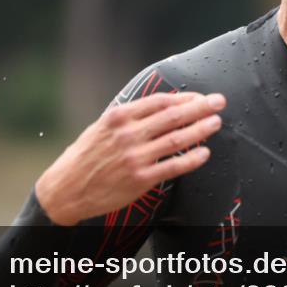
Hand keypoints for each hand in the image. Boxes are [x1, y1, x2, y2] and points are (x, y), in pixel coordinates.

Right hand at [35, 91, 225, 224]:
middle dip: (201, 107)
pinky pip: (174, 166)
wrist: (66, 189)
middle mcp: (128, 134)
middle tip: (219, 102)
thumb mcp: (102, 127)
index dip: (185, 98)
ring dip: (201, 129)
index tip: (200, 96)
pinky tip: (204, 153)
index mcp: (118, 117)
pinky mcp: (140, 179)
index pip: (161, 102)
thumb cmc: (86, 156)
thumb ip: (130, 117)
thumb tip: (162, 106)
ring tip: (216, 123)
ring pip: (177, 139)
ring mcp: (135, 157)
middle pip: (173, 116)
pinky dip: (192, 158)